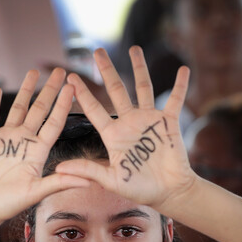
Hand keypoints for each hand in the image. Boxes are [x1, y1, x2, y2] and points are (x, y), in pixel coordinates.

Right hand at [0, 68, 89, 223]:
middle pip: (39, 109)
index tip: (72, 87)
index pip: (54, 122)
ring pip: (17, 108)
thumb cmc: (9, 203)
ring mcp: (6, 137)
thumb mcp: (37, 193)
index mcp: (38, 150)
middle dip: (49, 90)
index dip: (63, 105)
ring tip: (33, 72)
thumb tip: (89, 181)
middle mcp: (24, 140)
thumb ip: (60, 183)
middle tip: (59, 70)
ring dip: (25, 90)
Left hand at [55, 46, 192, 211]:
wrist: (168, 192)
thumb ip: (87, 170)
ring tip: (134, 48)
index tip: (71, 78)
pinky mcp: (168, 123)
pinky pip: (175, 100)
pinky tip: (183, 70)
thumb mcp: (111, 180)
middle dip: (107, 71)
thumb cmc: (140, 189)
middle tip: (97, 52)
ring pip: (143, 88)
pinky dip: (180, 86)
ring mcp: (149, 120)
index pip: (94, 110)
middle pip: (116, 91)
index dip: (83, 94)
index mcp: (113, 135)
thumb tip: (58, 169)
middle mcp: (129, 123)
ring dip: (139, 68)